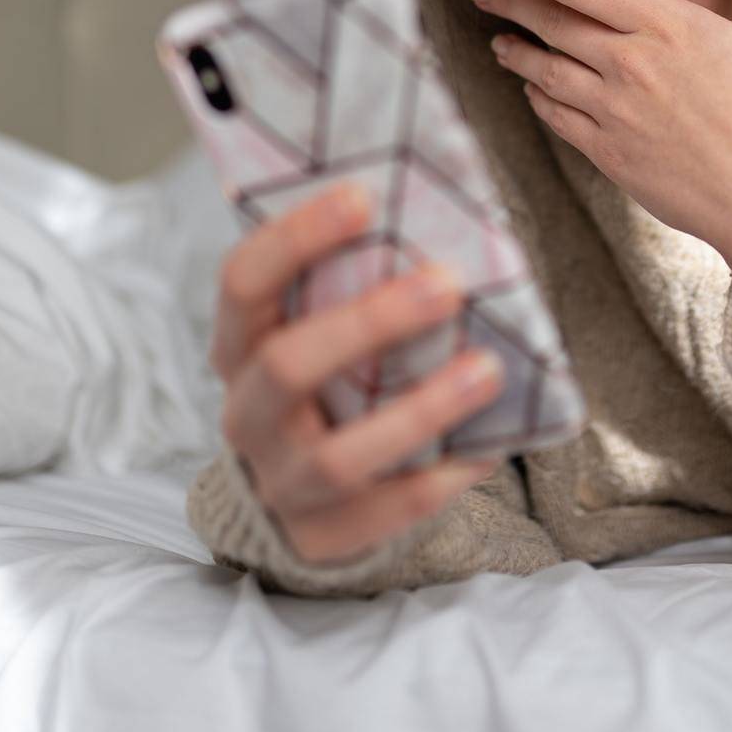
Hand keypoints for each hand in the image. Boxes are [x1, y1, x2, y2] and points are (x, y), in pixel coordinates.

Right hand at [211, 181, 504, 566]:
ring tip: (488, 370)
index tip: (362, 195)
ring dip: (420, 409)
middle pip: (288, 366)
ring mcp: (279, 483)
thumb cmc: (332, 372)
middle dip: (369, 323)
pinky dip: (443, 477)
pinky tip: (491, 444)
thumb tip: (440, 201)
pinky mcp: (323, 537)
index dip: (295, 236)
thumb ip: (357, 275)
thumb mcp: (320, 322)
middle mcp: (247, 412)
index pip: (244, 281)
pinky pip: (387, 512)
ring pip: (339, 456)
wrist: (301, 490)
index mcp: (240, 342)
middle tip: (446, 283)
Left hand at [465, 0, 731, 269]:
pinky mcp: (608, 154)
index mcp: (666, 25)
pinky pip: (557, 115)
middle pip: (547, 20)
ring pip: (543, 69)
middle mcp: (630, 64)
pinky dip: (538, 96)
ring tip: (498, 38)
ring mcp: (614, 111)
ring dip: (514, 50)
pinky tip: (533, 87)